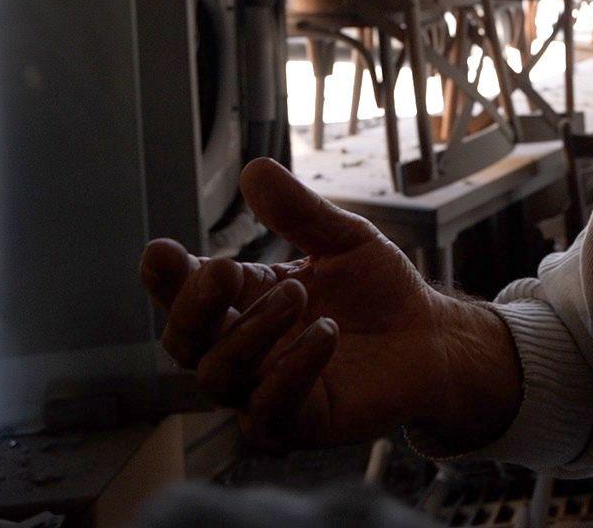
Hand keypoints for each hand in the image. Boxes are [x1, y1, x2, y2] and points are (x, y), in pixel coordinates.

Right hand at [140, 159, 518, 447]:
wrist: (431, 335)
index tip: (160, 252)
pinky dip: (288, 374)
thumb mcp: (344, 239)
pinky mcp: (298, 423)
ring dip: (250, 333)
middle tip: (222, 270)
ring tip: (298, 295)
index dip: (165, 276)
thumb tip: (255, 169)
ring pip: (219, 375)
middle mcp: (242, 347)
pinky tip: (323, 335)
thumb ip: (300, 212)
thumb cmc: (378, 290)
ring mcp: (263, 388)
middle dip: (193, 306)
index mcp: (243, 299)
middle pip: (185, 340)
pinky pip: (268, 412)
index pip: (184, 292)